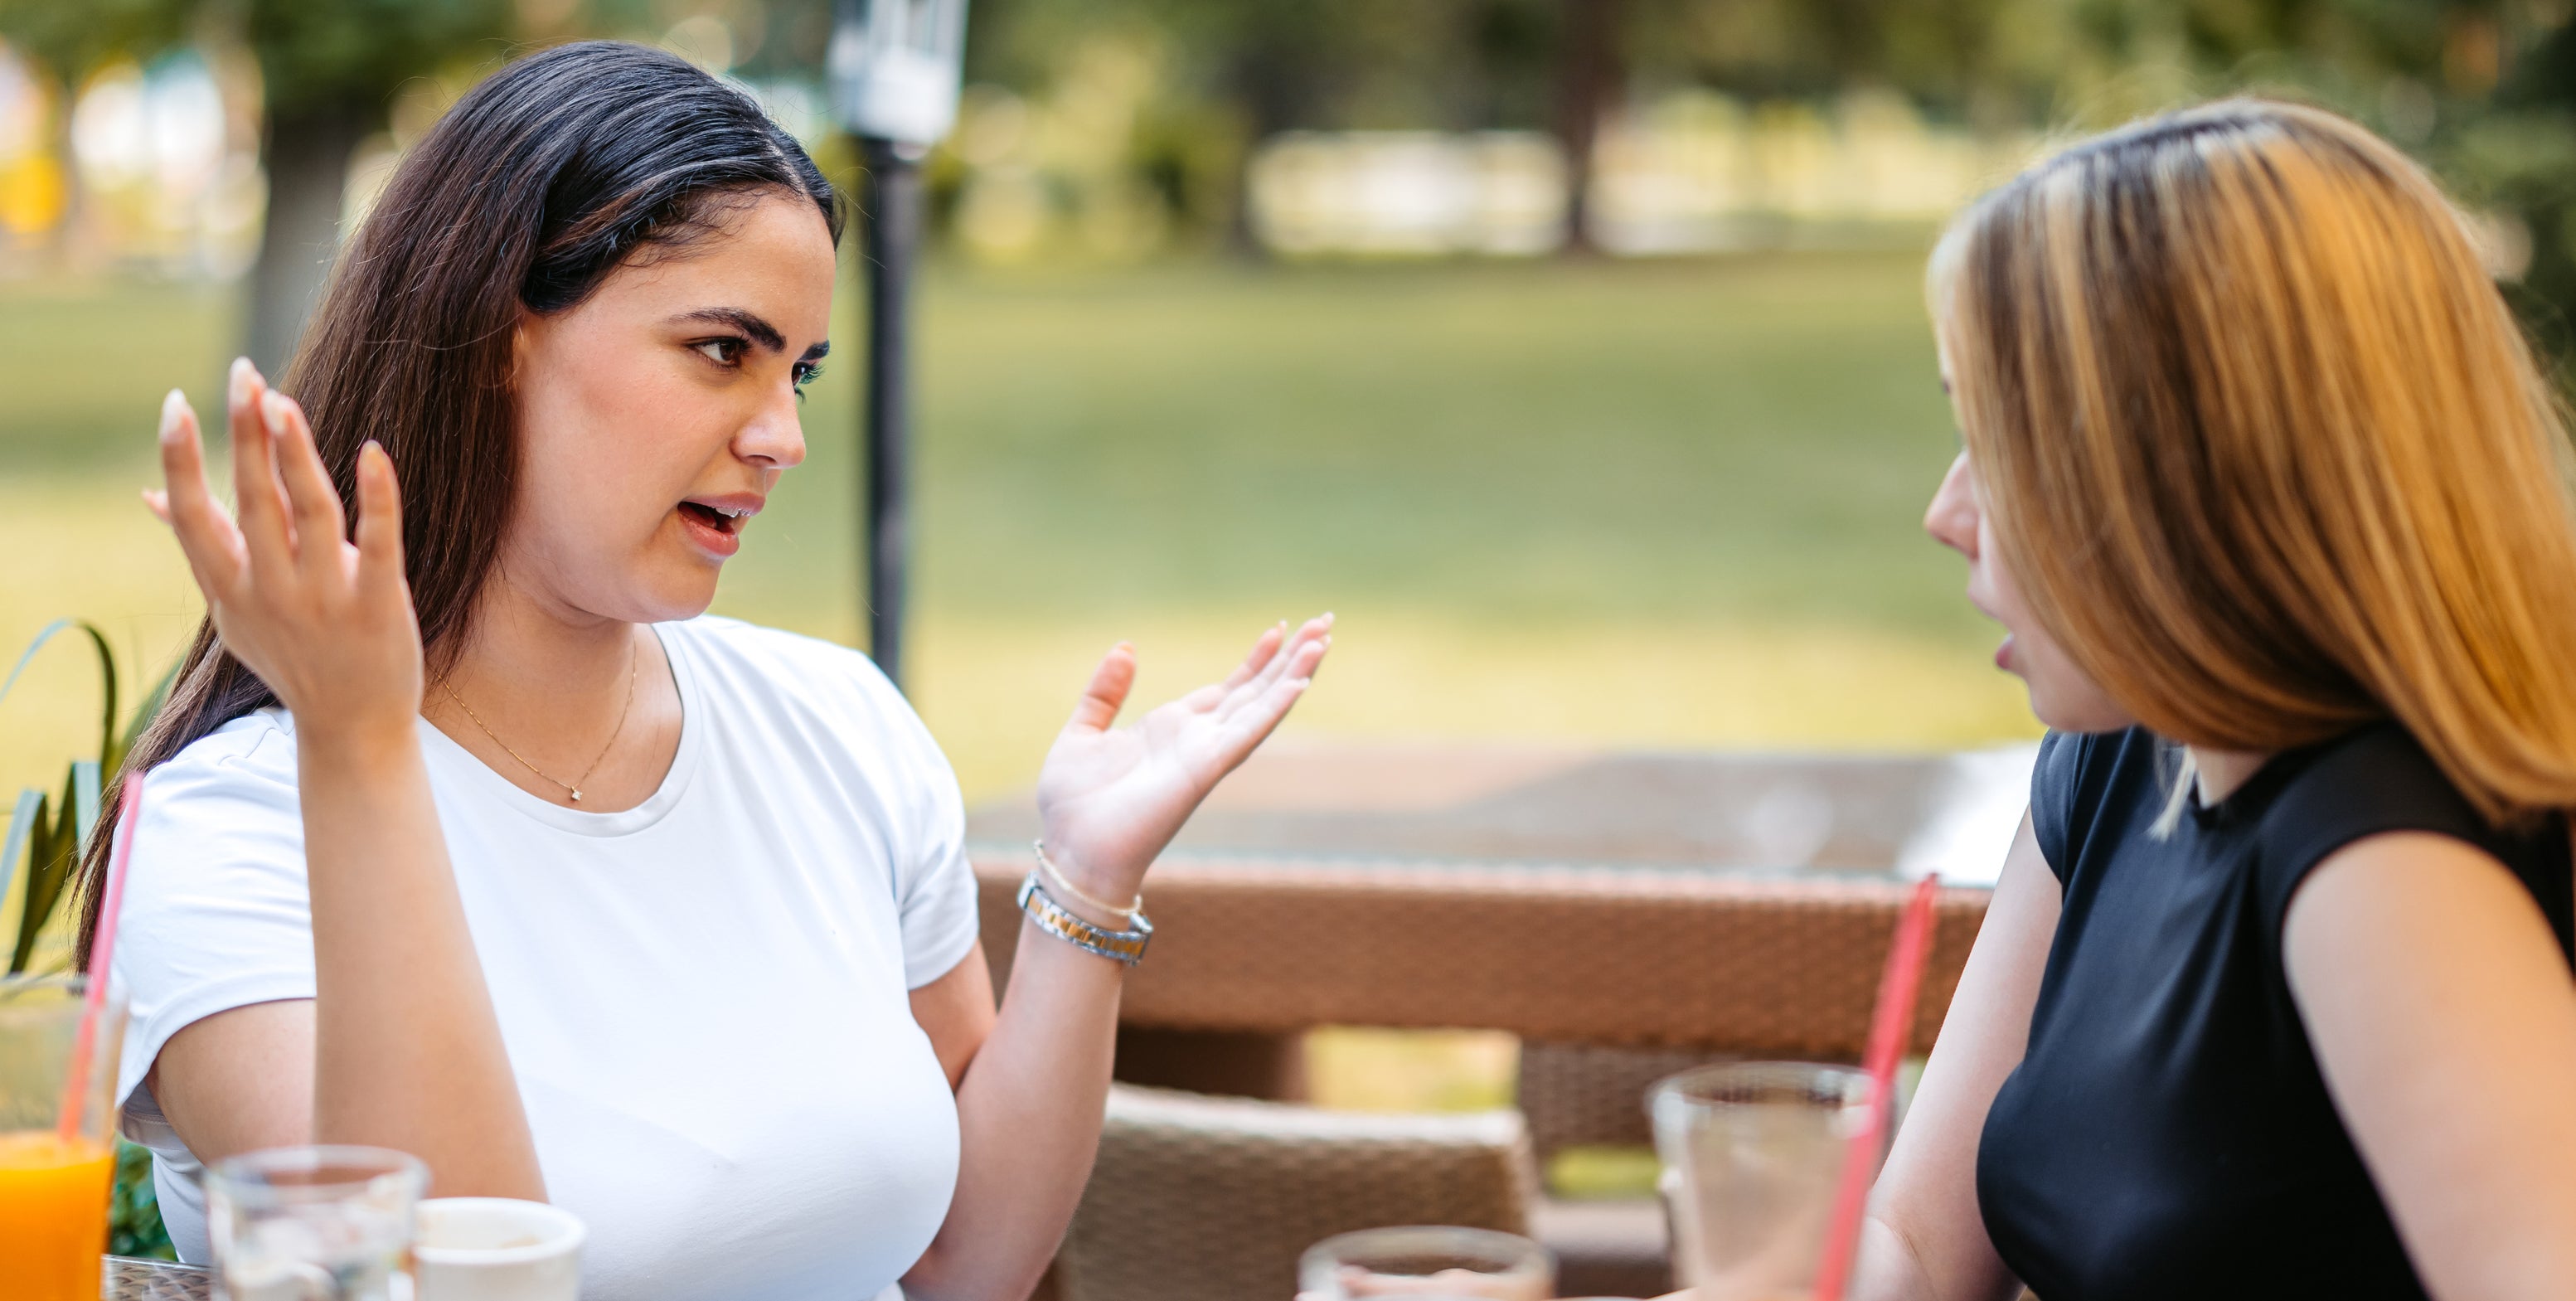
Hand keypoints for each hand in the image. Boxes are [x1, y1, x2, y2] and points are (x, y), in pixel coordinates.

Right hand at [148, 359, 422, 752]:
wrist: (351, 728)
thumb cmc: (292, 656)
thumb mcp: (234, 609)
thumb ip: (202, 547)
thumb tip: (150, 495)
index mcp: (230, 587)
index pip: (194, 515)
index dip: (181, 458)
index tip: (176, 402)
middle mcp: (270, 591)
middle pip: (252, 501)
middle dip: (245, 435)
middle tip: (243, 373)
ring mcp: (324, 599)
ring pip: (309, 514)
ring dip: (296, 455)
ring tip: (286, 402)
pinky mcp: (379, 606)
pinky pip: (378, 544)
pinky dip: (377, 497)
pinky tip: (374, 452)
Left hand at [1035, 615, 1331, 902]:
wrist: (1072, 852)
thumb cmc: (1073, 806)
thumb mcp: (1082, 733)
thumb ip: (1105, 693)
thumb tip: (1126, 647)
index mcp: (1172, 728)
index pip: (1229, 688)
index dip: (1257, 659)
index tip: (1280, 629)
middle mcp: (1198, 740)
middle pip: (1256, 691)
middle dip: (1290, 658)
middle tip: (1323, 622)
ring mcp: (1205, 755)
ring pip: (1261, 706)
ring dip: (1293, 673)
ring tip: (1322, 639)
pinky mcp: (1203, 770)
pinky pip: (1246, 734)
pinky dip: (1273, 709)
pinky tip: (1298, 684)